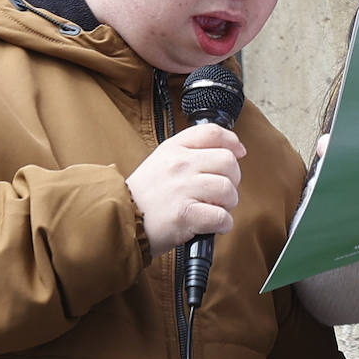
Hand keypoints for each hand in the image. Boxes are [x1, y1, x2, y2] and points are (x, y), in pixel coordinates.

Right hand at [125, 123, 245, 257]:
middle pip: (228, 162)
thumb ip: (190, 152)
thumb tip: (231, 151)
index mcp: (174, 148)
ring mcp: (182, 189)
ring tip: (215, 209)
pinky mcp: (184, 215)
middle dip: (233, 180)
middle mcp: (179, 164)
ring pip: (228, 189)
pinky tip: (212, 226)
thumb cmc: (145, 194)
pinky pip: (221, 217)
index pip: (212, 132)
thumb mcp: (161, 160)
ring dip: (228, 204)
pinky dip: (223, 224)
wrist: (120, 219)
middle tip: (221, 192)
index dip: (232, 142)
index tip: (238, 153)